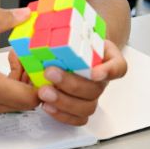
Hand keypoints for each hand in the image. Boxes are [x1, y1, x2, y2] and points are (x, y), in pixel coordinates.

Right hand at [0, 8, 40, 117]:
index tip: (41, 60)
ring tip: (11, 56)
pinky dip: (7, 86)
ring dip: (19, 81)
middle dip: (32, 77)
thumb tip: (23, 14)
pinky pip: (0, 102)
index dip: (43, 81)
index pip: (33, 97)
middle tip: (26, 54)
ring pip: (14, 102)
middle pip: (27, 100)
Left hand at [8, 39, 126, 125]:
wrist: (74, 50)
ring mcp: (92, 94)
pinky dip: (63, 115)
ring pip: (87, 106)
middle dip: (71, 84)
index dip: (109, 71)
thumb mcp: (70, 30)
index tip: (95, 72)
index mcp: (104, 57)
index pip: (118, 66)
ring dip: (64, 102)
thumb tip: (31, 32)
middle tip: (50, 73)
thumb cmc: (73, 41)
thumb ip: (55, 31)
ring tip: (44, 92)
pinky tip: (48, 106)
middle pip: (96, 88)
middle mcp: (100, 78)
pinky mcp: (81, 106)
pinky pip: (79, 118)